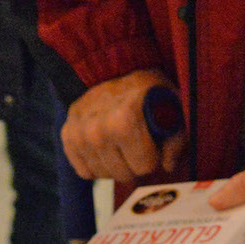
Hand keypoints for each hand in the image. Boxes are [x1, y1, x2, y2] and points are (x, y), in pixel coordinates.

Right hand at [61, 70, 184, 181]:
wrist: (114, 69)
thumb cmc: (148, 90)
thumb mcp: (173, 106)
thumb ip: (178, 137)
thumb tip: (169, 165)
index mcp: (124, 122)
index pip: (145, 166)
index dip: (155, 156)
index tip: (155, 141)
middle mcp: (96, 131)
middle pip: (125, 174)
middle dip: (136, 162)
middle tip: (139, 141)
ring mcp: (78, 134)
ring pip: (105, 175)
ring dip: (117, 164)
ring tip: (123, 142)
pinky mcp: (67, 136)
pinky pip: (85, 172)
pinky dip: (98, 164)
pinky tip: (107, 146)